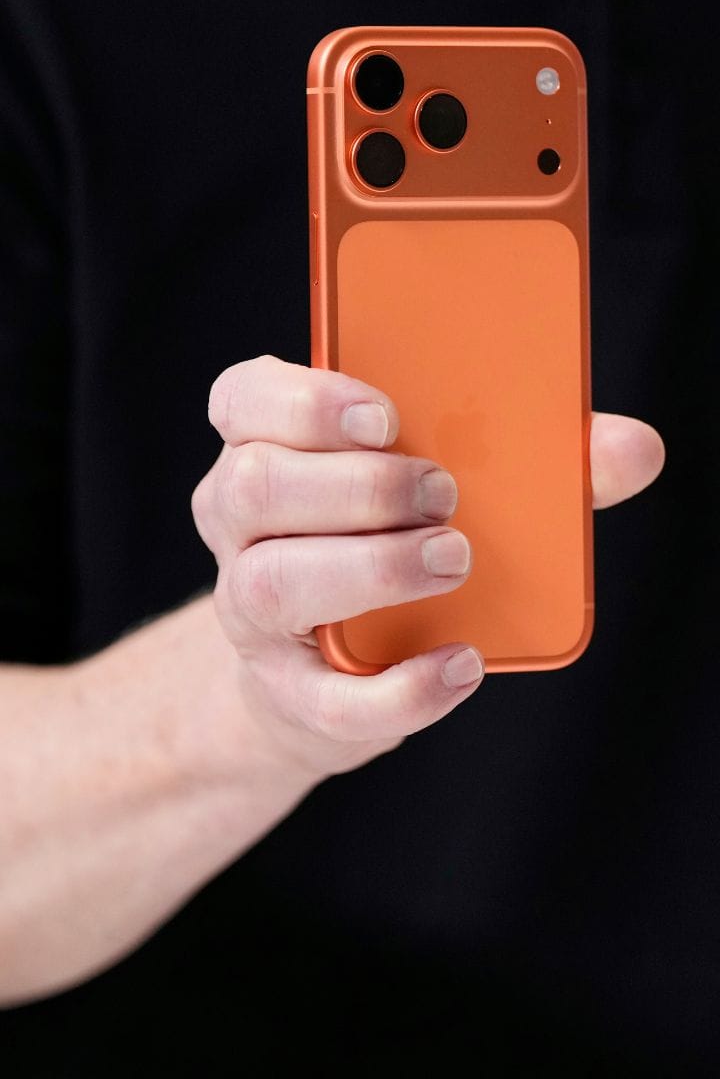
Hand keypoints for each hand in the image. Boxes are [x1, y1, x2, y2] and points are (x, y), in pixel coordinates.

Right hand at [191, 356, 664, 778]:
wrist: (332, 662)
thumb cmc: (388, 540)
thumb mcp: (433, 483)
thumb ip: (528, 460)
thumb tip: (632, 449)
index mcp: (266, 444)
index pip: (243, 399)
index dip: (302, 401)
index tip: (384, 415)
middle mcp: (236, 521)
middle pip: (253, 486)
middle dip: (358, 487)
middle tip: (445, 494)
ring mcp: (249, 610)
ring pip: (272, 583)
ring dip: (371, 569)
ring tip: (454, 559)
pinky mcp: (287, 691)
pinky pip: (325, 697)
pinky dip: (399, 685)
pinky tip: (459, 663)